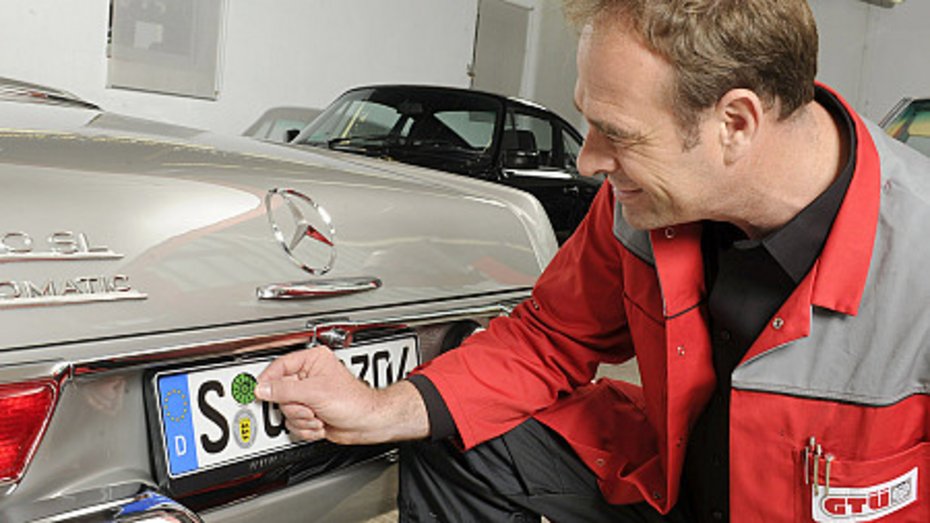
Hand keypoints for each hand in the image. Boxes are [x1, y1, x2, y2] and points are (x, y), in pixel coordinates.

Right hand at [255, 345, 373, 443]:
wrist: (367, 423)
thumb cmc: (353, 401)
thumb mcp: (314, 392)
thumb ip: (285, 390)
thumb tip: (263, 388)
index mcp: (312, 361)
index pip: (279, 366)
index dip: (269, 380)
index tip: (259, 390)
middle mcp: (309, 377)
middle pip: (280, 393)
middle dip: (295, 406)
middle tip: (308, 406)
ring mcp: (309, 397)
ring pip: (286, 411)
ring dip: (302, 418)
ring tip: (318, 414)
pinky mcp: (310, 413)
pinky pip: (294, 423)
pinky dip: (306, 428)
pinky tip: (320, 422)